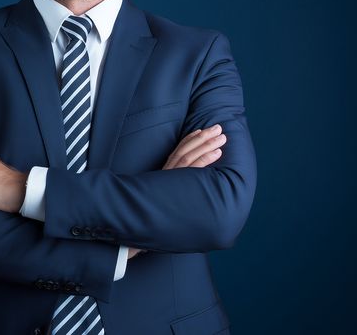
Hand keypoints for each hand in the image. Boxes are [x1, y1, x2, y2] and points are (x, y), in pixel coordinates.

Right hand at [128, 124, 227, 259]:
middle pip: (186, 150)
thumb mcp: (161, 196)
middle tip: (218, 128)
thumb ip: (172, 189)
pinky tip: (217, 154)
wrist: (135, 229)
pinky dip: (206, 160)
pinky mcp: (176, 188)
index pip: (178, 151)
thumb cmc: (150, 216)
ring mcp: (171, 180)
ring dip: (208, 145)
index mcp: (163, 174)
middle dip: (203, 138)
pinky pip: (193, 171)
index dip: (190, 140)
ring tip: (221, 138)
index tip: (202, 130)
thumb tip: (186, 187)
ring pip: (191, 157)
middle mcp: (166, 174)